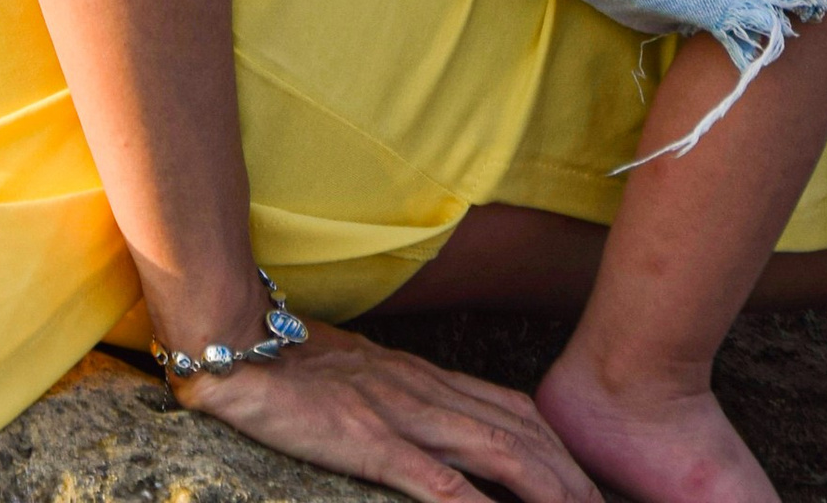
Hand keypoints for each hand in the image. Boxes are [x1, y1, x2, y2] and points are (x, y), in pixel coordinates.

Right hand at [172, 318, 599, 502]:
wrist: (238, 340)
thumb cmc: (293, 364)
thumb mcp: (362, 377)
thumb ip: (402, 399)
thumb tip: (435, 431)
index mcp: (423, 376)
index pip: (511, 408)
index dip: (557, 443)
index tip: (589, 478)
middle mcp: (422, 389)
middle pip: (516, 431)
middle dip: (567, 473)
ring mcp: (397, 411)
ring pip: (490, 448)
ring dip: (540, 485)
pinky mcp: (364, 437)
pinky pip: (427, 473)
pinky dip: (466, 498)